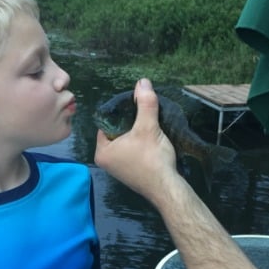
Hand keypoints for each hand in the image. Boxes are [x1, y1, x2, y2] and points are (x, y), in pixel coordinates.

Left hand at [93, 78, 180, 205]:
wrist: (167, 187)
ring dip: (136, 131)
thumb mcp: (148, 127)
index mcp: (101, 152)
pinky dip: (140, 143)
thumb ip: (145, 104)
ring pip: (125, 141)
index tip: (134, 106)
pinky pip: (132, 150)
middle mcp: (105, 161)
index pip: (107, 123)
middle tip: (143, 113)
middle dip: (130, 121)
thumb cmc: (152, 158)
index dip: (120, 112)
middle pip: (116, 131)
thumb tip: (142, 82)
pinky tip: (151, 138)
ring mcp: (118, 168)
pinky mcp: (130, 171)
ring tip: (149, 123)